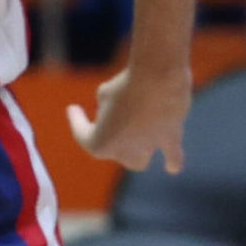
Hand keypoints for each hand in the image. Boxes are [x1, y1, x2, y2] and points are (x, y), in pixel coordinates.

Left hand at [67, 63, 190, 173]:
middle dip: (110, 141)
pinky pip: (173, 157)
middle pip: (114, 153)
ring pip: (138, 161)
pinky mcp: (171, 138)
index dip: (76, 120)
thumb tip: (120, 114)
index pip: (83, 135)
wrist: (157, 78)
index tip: (72, 108)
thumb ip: (107, 108)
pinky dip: (172, 162)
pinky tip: (171, 167)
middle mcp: (124, 153)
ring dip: (134, 154)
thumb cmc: (125, 84)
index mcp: (99, 144)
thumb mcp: (105, 94)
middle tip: (109, 121)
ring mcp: (148, 148)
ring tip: (134, 142)